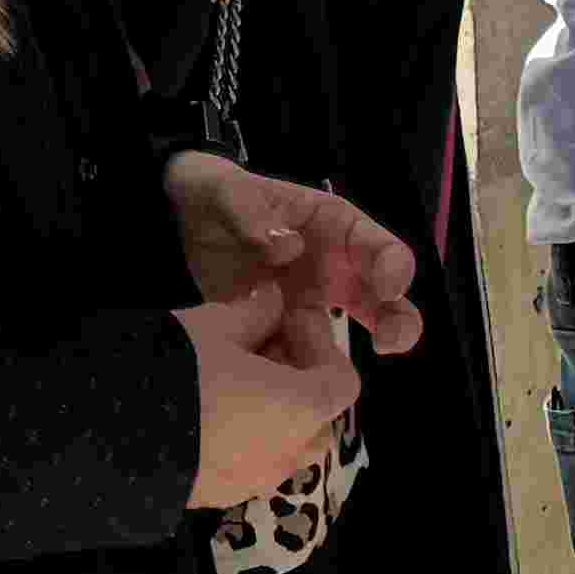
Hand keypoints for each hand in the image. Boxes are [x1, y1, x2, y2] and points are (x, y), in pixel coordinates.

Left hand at [165, 151, 428, 355]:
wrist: (177, 222)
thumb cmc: (216, 196)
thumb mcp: (231, 194)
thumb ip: (256, 216)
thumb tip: (290, 248)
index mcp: (335, 227)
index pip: (380, 247)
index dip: (392, 268)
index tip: (387, 289)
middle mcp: (334, 267)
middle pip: (384, 297)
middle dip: (398, 320)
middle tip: (390, 343)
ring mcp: (311, 299)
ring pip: (354, 328)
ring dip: (359, 351)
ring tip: (346, 373)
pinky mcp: (283, 326)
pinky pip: (306, 350)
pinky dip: (307, 368)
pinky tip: (295, 379)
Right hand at [176, 279, 356, 510]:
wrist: (98, 439)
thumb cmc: (174, 371)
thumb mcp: (212, 326)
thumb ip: (253, 312)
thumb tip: (271, 299)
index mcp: (300, 411)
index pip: (341, 381)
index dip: (321, 344)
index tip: (289, 318)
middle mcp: (286, 456)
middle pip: (316, 417)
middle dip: (298, 378)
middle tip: (260, 344)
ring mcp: (250, 483)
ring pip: (283, 444)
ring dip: (272, 410)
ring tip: (228, 376)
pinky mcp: (212, 498)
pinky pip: (247, 463)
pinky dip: (244, 436)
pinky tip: (205, 410)